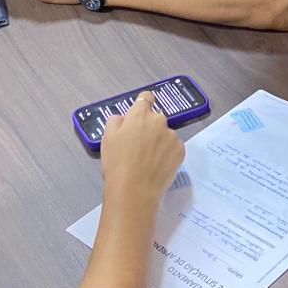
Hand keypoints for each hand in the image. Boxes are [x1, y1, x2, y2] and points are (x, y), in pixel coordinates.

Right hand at [100, 91, 184, 205]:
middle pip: (155, 119)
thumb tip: (123, 118)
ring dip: (160, 141)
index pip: (146, 98)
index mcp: (140, 115)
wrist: (134, 189)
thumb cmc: (117, 163)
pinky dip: (168, 153)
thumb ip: (115, 121)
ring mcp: (172, 135)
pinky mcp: (180, 150)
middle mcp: (159, 121)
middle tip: (140, 146)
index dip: (143, 105)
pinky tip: (158, 166)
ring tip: (149, 160)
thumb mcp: (107, 138)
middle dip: (149, 128)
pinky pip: (174, 147)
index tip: (140, 115)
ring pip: (165, 134)